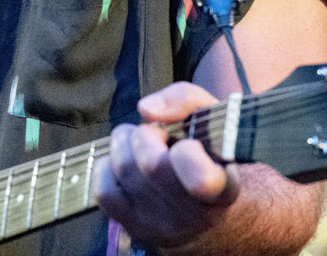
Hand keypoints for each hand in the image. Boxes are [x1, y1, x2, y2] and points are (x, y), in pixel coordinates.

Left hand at [95, 82, 239, 250]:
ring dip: (125, 144)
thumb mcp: (209, 117)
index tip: (188, 144)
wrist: (199, 204)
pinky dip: (108, 166)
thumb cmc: (205, 152)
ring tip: (140, 146)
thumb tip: (146, 110)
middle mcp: (194, 216)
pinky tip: (127, 165)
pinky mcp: (133, 228)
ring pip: (124, 170)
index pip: (201, 181)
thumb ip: (185, 99)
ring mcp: (162, 226)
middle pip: (152, 165)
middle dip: (146, 135)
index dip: (187, 155)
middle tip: (156, 134)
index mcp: (222, 189)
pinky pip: (104, 189)